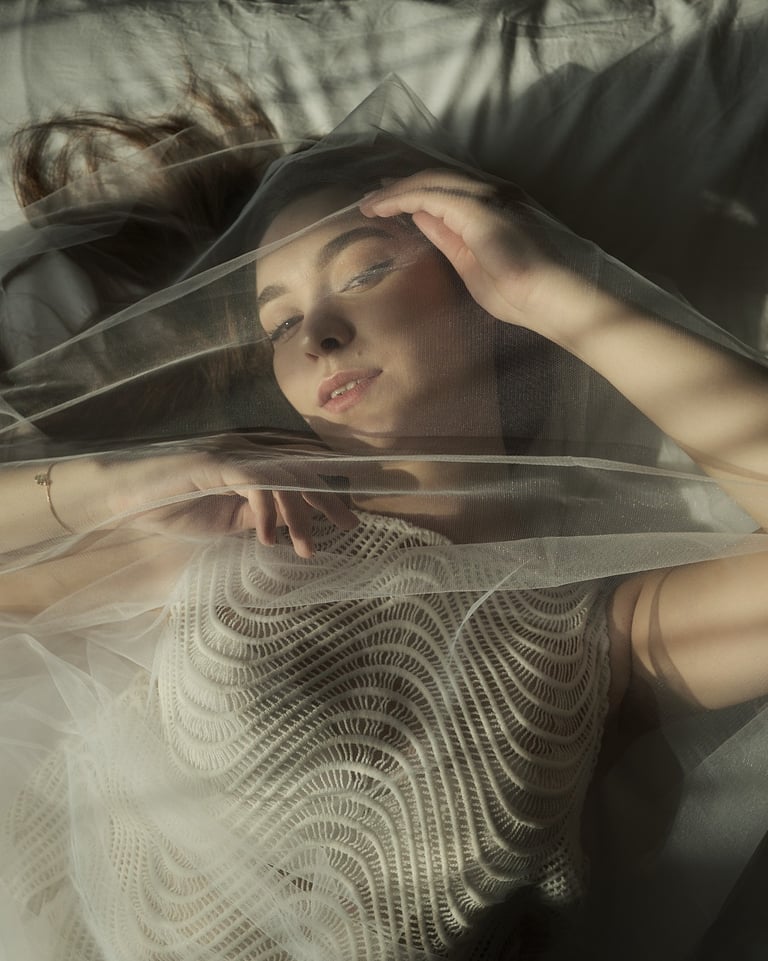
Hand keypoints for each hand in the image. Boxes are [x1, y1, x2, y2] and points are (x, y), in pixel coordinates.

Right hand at [87, 436, 357, 557]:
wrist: (127, 500)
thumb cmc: (173, 509)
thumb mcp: (226, 521)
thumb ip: (257, 517)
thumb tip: (291, 523)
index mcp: (252, 471)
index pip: (299, 478)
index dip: (326, 496)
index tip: (347, 521)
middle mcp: (246, 458)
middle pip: (300, 472)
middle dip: (328, 499)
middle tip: (349, 526)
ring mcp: (230, 458)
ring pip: (282, 478)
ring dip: (299, 514)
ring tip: (305, 548)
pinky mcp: (213, 464)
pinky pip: (253, 482)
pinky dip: (266, 510)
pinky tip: (267, 538)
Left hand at [360, 169, 586, 333]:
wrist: (546, 300)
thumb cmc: (516, 294)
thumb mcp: (468, 264)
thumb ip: (446, 238)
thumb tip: (421, 218)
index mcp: (487, 210)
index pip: (443, 193)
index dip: (412, 195)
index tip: (386, 203)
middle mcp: (486, 196)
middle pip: (433, 181)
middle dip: (398, 188)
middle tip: (370, 200)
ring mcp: (483, 200)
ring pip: (428, 183)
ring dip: (395, 192)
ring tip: (369, 205)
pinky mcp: (475, 210)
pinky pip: (430, 197)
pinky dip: (403, 198)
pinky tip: (383, 207)